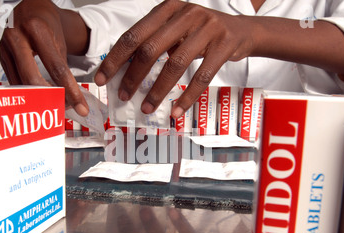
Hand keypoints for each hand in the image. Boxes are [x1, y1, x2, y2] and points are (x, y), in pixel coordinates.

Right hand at [0, 0, 89, 115]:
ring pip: (21, 83)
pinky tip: (41, 96)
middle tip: (65, 108)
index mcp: (37, 30)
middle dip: (51, 98)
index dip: (70, 91)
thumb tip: (70, 97)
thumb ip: (62, 65)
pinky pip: (14, 81)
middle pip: (33, 79)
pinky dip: (29, 92)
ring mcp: (5, 47)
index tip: (81, 107)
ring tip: (56, 103)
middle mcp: (17, 37)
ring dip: (40, 98)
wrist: (29, 8)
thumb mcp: (59, 39)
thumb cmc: (46, 24)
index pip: (56, 68)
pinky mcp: (1, 56)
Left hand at [94, 0, 254, 118]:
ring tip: (146, 107)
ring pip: (175, 64)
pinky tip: (176, 110)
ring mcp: (207, 28)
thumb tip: (124, 70)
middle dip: (132, 76)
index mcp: (167, 9)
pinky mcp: (223, 45)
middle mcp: (185, 14)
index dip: (115, 59)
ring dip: (158, 90)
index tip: (102, 78)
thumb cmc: (202, 33)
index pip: (133, 35)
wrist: (242, 30)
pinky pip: (202, 76)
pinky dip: (187, 96)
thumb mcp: (176, 29)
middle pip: (149, 49)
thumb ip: (154, 42)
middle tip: (122, 96)